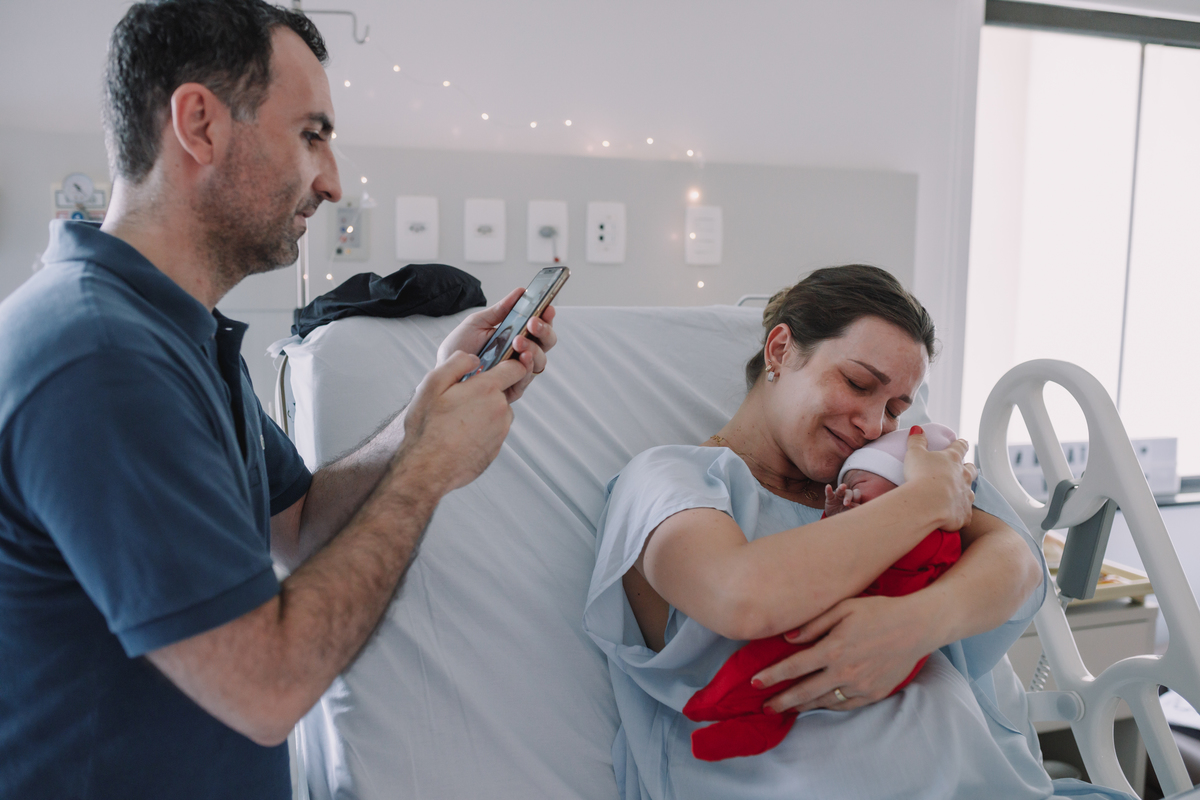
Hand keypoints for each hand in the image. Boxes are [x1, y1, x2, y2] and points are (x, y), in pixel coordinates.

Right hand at [397, 350, 526, 494]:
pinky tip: (459, 436)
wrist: (427, 469)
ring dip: (483, 412)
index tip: (497, 366)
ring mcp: (500, 432)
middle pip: (502, 392)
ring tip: (457, 421)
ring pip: (498, 413)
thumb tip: (474, 358)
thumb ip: (457, 362)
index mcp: (487, 390)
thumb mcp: (432, 384)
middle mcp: (500, 410)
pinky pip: (493, 432)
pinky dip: (481, 431)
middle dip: (485, 392)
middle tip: (458, 401)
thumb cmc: (427, 427)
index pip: (515, 368)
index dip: (508, 364)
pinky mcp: (496, 449)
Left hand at [437, 287, 558, 402]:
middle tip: (532, 322)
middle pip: (546, 342)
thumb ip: (501, 309)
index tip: (546, 307)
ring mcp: (518, 370)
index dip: (546, 316)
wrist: (444, 370)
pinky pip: (526, 379)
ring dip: (533, 348)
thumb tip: (521, 292)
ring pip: (540, 360)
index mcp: (517, 335)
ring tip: (518, 341)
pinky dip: (526, 367)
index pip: (539, 326)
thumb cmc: (460, 348)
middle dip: (544, 330)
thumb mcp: (478, 322)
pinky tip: (520, 358)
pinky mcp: (512, 388)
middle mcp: (521, 353)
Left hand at [751, 593, 938, 713]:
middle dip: (781, 701)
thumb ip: (814, 624)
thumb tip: (788, 638)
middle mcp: (844, 671)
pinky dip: (828, 706)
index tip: (755, 682)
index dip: (772, 675)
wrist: (917, 627)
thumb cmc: (879, 611)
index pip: (794, 667)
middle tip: (765, 707)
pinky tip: (817, 705)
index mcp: (833, 648)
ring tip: (786, 709)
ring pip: (823, 701)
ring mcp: (860, 685)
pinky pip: (845, 705)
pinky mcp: (874, 693)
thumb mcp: (843, 607)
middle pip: (804, 691)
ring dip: (802, 707)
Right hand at [822, 484, 860, 516]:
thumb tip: (857, 507)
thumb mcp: (851, 513)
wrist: (835, 520)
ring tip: (843, 486)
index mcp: (853, 499)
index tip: (855, 506)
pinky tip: (828, 486)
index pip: (856, 494)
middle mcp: (846, 496)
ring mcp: (838, 496)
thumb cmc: (846, 515)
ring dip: (841, 488)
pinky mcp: (830, 498)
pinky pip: (829, 493)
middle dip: (848, 497)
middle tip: (846, 504)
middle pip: (849, 492)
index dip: (857, 498)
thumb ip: (854, 509)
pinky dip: (828, 490)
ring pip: (840, 490)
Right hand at [903, 427, 974, 531]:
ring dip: (964, 492)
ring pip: (971, 492)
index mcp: (953, 459)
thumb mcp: (914, 454)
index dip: (961, 444)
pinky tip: (954, 516)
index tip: (962, 443)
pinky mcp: (964, 514)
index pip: (961, 447)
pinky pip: (965, 514)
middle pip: (971, 469)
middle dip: (968, 468)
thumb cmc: (920, 476)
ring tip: (956, 494)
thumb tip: (918, 429)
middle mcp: (964, 476)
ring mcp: (966, 495)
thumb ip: (917, 441)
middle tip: (963, 469)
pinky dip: (960, 514)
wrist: (927, 503)